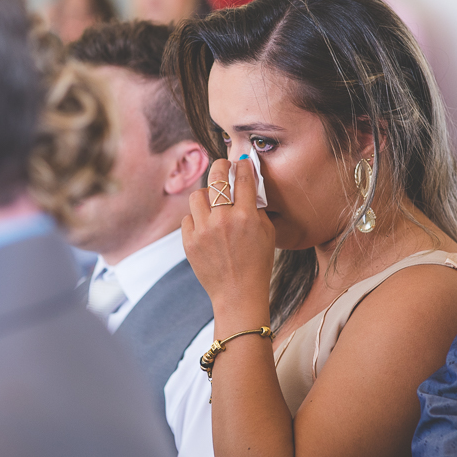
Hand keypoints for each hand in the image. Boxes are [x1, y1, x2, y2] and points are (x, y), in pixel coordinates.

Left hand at [183, 157, 275, 318]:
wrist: (238, 294)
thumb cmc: (257, 264)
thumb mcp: (267, 233)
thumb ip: (256, 208)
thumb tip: (246, 186)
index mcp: (246, 217)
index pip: (242, 178)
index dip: (243, 166)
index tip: (242, 163)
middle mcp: (223, 220)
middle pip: (216, 177)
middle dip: (221, 166)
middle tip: (223, 167)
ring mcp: (203, 231)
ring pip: (198, 195)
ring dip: (207, 196)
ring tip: (213, 204)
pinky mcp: (189, 241)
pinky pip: (189, 218)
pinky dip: (197, 219)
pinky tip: (206, 227)